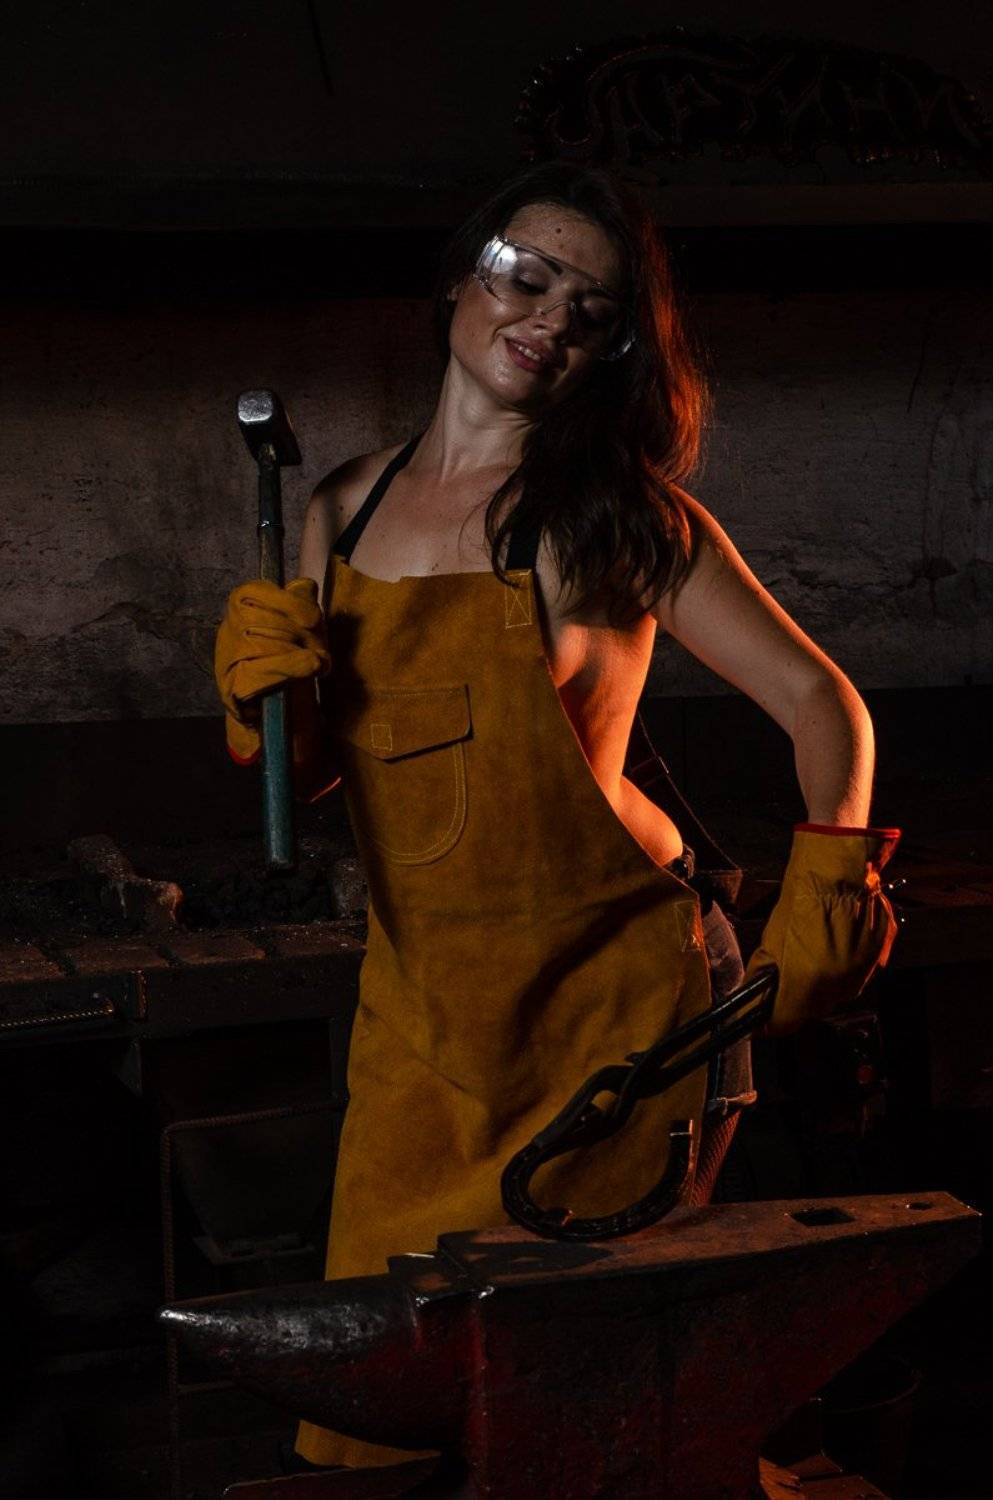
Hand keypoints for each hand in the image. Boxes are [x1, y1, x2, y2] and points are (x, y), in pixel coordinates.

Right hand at [214, 578, 330, 762]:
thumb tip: (306, 586)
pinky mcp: (230, 687)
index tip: (312, 618)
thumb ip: (299, 607)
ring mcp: (226, 659)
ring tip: (318, 664)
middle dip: (304, 636)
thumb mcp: (297, 631)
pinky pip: (262, 673)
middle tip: (322, 651)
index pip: (253, 592)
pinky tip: (310, 668)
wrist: (269, 712)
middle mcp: (229, 630)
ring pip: (267, 646)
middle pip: (268, 621)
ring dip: (301, 656)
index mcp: (241, 610)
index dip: (287, 602)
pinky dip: (290, 669)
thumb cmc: (285, 664)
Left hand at [745, 823, 900, 1035]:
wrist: (838, 870)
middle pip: (813, 1010)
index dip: (769, 1022)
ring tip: (812, 956)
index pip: (784, 1022)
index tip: (760, 1020)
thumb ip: (763, 976)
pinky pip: (858, 973)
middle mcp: (839, 986)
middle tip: (784, 983)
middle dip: (796, 1001)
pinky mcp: (880, 957)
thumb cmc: (801, 901)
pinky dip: (844, 965)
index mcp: (807, 982)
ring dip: (822, 984)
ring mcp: (864, 972)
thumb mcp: (770, 941)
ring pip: (838, 994)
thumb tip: (754, 999)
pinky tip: (834, 943)